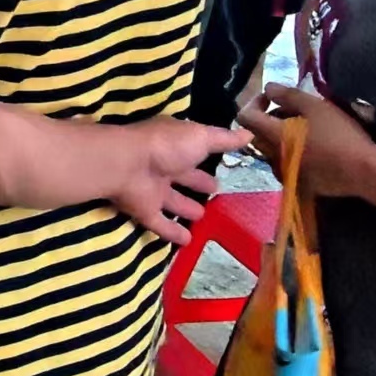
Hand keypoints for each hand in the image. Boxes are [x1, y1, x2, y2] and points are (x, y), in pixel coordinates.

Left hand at [110, 118, 250, 243]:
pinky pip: (160, 224)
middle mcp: (164, 167)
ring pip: (172, 201)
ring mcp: (152, 190)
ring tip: (202, 217)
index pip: (195, 152)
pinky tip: (188, 242)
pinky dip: (173, 232)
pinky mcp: (144, 210)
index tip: (224, 167)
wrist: (127, 165)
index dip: (209, 159)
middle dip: (198, 183)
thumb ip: (223, 139)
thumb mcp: (201, 137)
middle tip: (215, 191)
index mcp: (176, 146)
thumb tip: (249, 133)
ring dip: (185, 208)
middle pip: (183, 177)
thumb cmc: (166, 146)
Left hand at [238, 84, 375, 198]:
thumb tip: (268, 88)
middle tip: (291, 111)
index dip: (254, 103)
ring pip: (269, 150)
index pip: (245, 117)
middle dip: (267, 119)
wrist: (362, 171)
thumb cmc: (339, 135)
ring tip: (303, 129)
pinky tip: (311, 148)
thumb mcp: (315, 107)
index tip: (271, 98)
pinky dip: (289, 152)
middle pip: (256, 134)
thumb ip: (288, 95)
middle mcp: (271, 157)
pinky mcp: (296, 184)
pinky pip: (283, 164)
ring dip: (278, 136)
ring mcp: (283, 173)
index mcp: (273, 136)